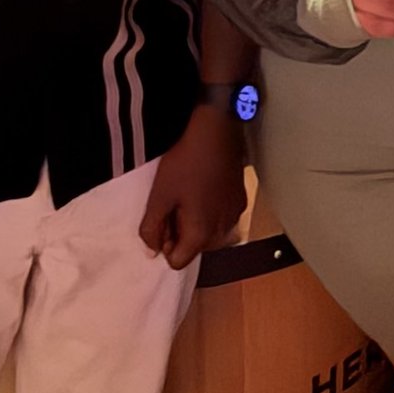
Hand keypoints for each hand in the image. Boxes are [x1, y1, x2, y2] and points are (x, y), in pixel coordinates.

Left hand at [141, 100, 248, 268]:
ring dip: (196, 222)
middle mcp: (222, 232)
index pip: (177, 262)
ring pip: (209, 234)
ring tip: (189, 193)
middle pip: (194, 248)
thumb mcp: (159, 195)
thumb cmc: (184, 161)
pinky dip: (211, 210)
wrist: (217, 129)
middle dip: (180, 232)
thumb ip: (152, 228)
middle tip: (173, 202)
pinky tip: (205, 186)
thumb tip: (152, 251)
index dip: (164, 245)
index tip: (162, 219)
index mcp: (201, 234)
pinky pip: (221, 218)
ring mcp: (235, 216)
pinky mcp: (241, 201)